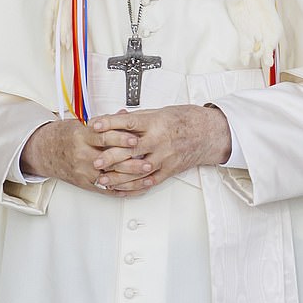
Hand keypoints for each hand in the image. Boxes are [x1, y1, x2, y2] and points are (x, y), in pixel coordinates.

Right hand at [20, 116, 140, 192]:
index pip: (103, 137)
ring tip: (146, 176)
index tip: (136, 138)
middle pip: (110, 160)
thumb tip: (124, 114)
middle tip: (147, 161)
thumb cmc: (64, 136)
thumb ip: (105, 122)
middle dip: (130, 162)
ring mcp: (83, 171)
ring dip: (130, 178)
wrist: (44, 151)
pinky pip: (105, 189)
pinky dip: (121, 190)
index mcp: (81, 136)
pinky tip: (134, 189)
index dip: (121, 138)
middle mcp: (82, 155)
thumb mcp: (80, 123)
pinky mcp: (84, 183)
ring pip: (110, 176)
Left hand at [91, 104, 231, 192]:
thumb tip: (113, 118)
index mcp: (156, 123)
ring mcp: (165, 157)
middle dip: (111, 157)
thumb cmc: (183, 120)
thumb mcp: (159, 112)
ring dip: (119, 177)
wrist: (207, 132)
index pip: (129, 123)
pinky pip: (149, 181)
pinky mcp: (169, 170)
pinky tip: (121, 189)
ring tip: (103, 180)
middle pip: (131, 150)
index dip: (110, 123)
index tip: (94, 125)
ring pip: (138, 170)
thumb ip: (136, 118)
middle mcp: (160, 140)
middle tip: (95, 161)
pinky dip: (134, 187)